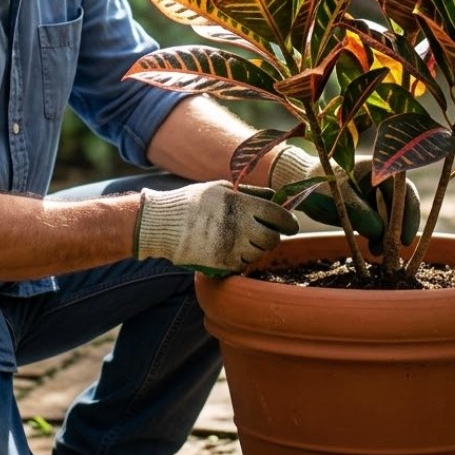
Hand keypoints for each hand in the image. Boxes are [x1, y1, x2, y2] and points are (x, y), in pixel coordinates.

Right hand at [134, 181, 298, 275]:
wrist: (163, 224)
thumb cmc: (194, 201)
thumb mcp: (221, 188)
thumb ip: (250, 193)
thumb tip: (275, 197)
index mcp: (239, 203)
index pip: (276, 214)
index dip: (288, 221)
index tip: (291, 225)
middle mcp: (238, 226)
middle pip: (271, 239)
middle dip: (271, 237)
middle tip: (264, 233)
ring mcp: (230, 246)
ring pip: (258, 254)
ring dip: (256, 249)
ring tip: (243, 240)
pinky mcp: (221, 263)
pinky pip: (243, 265)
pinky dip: (242, 260)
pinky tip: (232, 249)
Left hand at [268, 146, 419, 253]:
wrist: (302, 189)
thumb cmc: (321, 187)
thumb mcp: (341, 200)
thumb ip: (362, 215)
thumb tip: (381, 234)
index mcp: (377, 169)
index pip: (403, 191)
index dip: (409, 215)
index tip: (405, 239)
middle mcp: (381, 180)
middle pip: (401, 205)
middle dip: (398, 229)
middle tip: (392, 251)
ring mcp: (375, 195)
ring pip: (392, 217)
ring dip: (389, 236)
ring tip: (376, 252)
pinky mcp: (369, 208)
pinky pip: (382, 223)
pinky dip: (380, 236)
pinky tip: (372, 248)